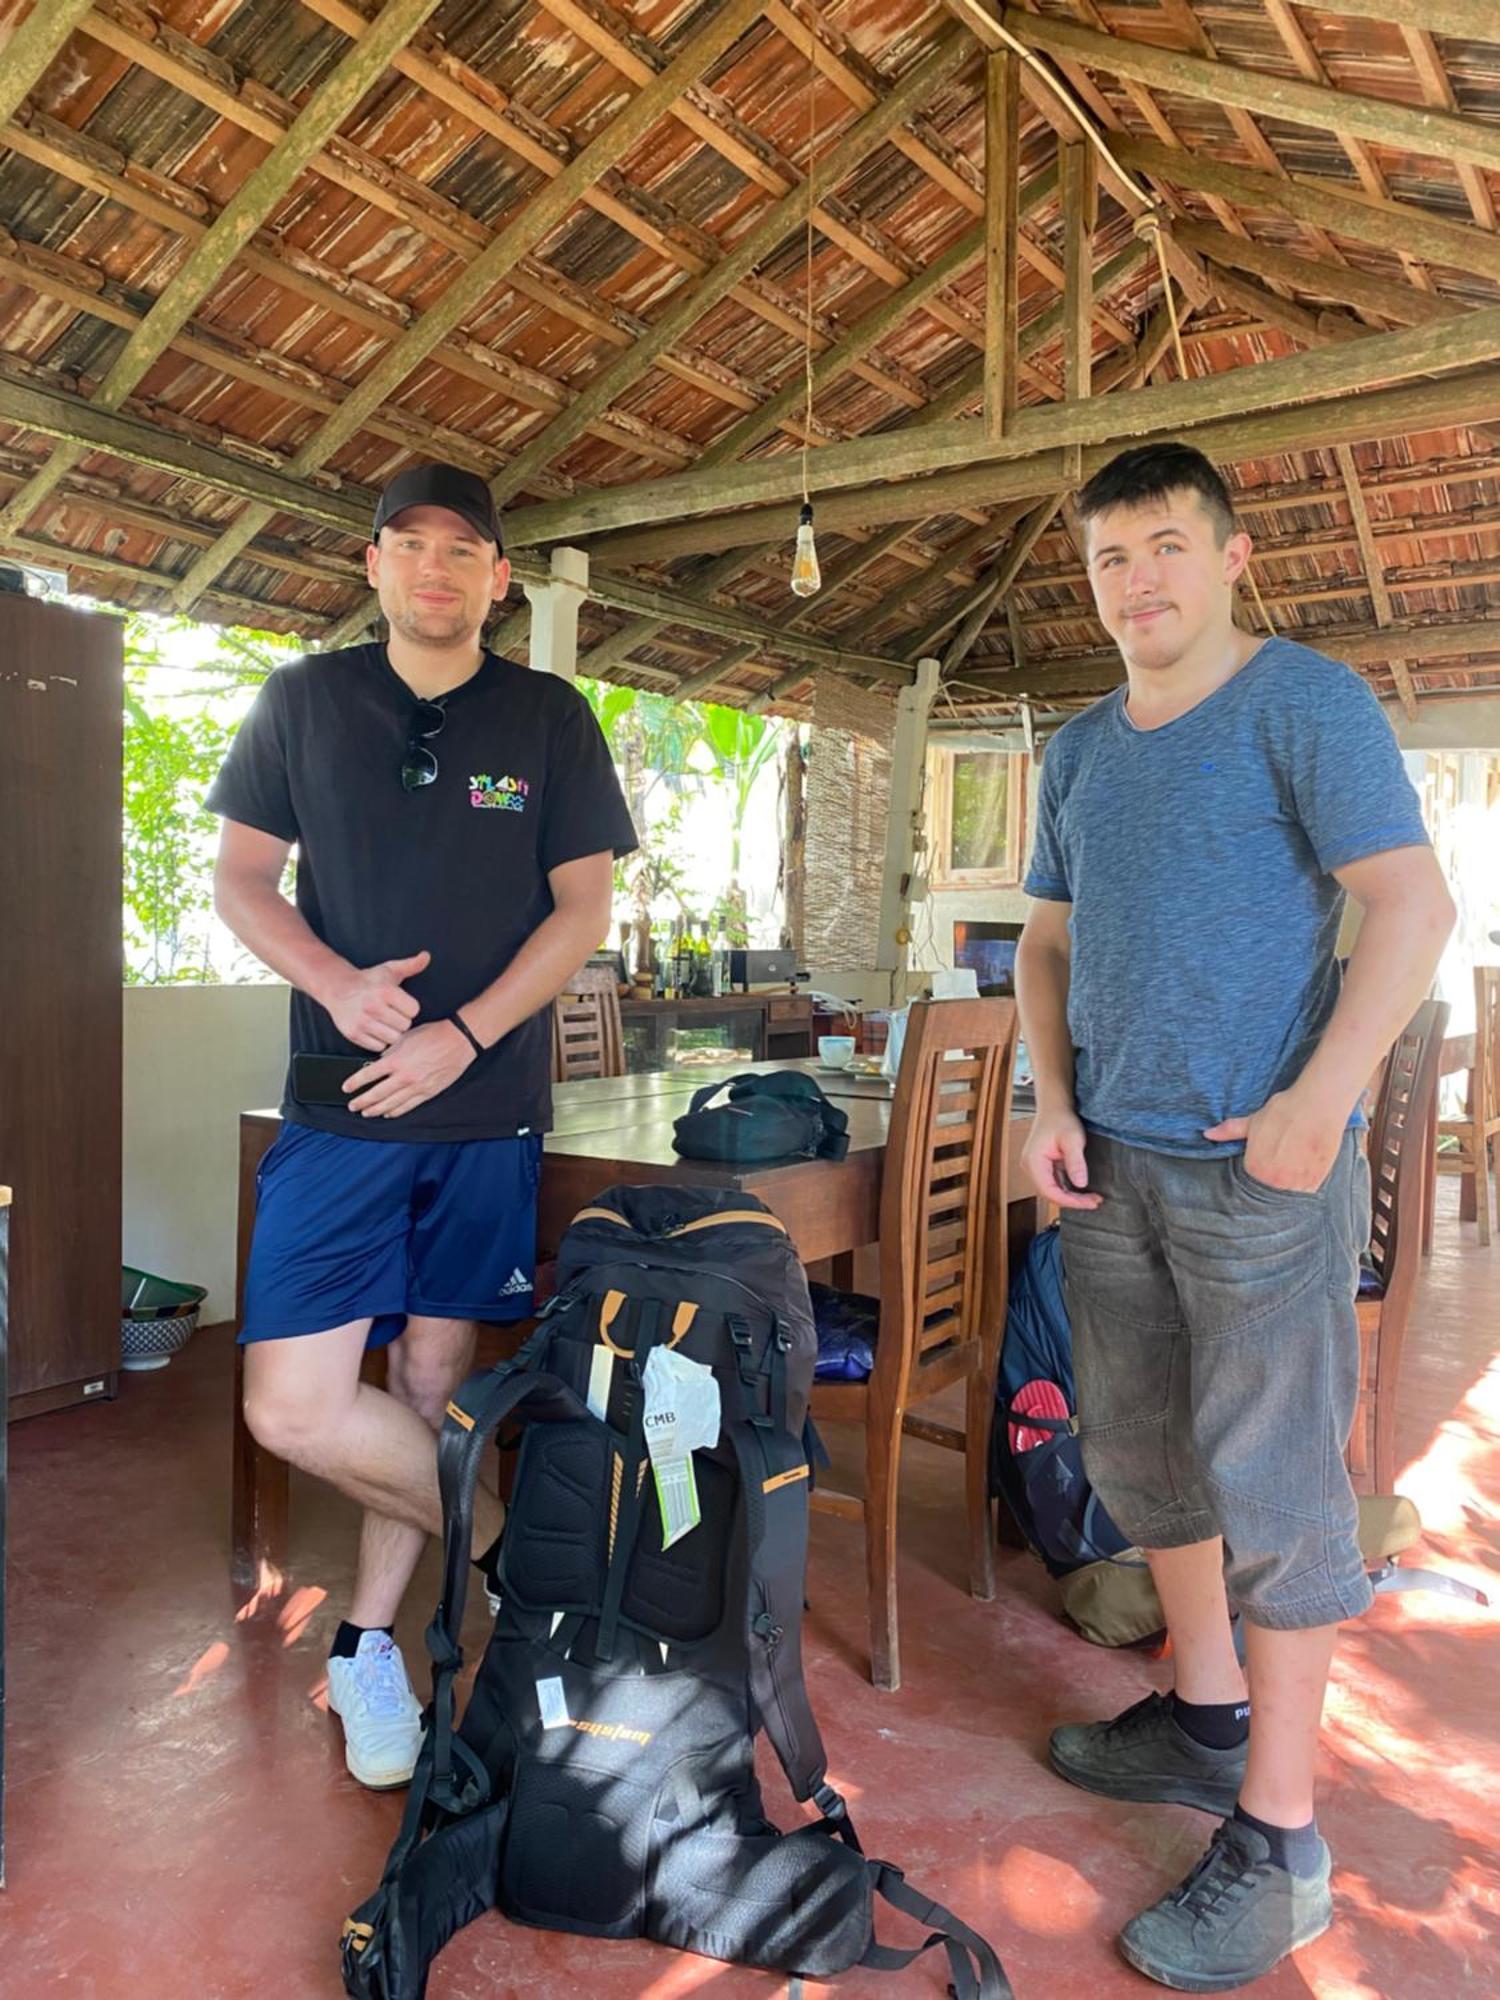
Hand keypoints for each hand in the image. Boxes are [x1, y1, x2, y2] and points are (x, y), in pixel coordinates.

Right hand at [321, 951, 430, 1051]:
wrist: (338, 988)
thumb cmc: (369, 980)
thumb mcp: (390, 969)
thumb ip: (411, 965)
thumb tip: (426, 956)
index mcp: (385, 991)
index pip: (413, 1010)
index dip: (409, 1007)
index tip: (400, 1004)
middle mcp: (372, 1006)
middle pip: (404, 1026)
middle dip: (401, 1020)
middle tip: (391, 1013)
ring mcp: (362, 1021)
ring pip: (393, 1038)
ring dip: (391, 1032)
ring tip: (384, 1022)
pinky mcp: (354, 1034)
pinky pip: (378, 1047)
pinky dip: (379, 1041)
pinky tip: (374, 1029)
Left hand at [345, 1019, 474, 1119]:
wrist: (458, 1041)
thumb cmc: (433, 1035)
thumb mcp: (405, 1038)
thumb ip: (390, 1052)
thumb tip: (378, 1063)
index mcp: (396, 1060)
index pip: (368, 1075)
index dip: (355, 1083)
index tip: (346, 1088)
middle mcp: (404, 1076)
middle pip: (377, 1094)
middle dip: (362, 1101)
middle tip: (352, 1106)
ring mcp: (417, 1087)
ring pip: (391, 1104)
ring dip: (376, 1110)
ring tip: (366, 1112)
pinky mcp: (428, 1092)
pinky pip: (408, 1106)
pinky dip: (395, 1111)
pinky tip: (388, 1114)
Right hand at [1022, 1106, 1101, 1210]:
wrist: (1055, 1107)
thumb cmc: (1061, 1119)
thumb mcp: (1072, 1139)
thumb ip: (1076, 1162)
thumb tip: (1080, 1184)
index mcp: (1033, 1162)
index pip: (1050, 1191)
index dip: (1070, 1201)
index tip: (1089, 1202)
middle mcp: (1031, 1167)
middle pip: (1051, 1194)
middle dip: (1073, 1201)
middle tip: (1095, 1201)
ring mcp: (1036, 1168)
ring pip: (1053, 1190)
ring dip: (1072, 1197)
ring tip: (1092, 1198)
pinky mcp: (1043, 1167)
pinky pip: (1055, 1183)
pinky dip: (1069, 1189)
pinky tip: (1082, 1191)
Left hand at [1204, 1088, 1343, 1193]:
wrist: (1318, 1104)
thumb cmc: (1284, 1110)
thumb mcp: (1253, 1121)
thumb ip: (1230, 1132)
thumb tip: (1207, 1134)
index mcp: (1255, 1168)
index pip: (1250, 1184)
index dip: (1256, 1176)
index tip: (1264, 1168)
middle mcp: (1274, 1180)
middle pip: (1269, 1191)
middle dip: (1271, 1183)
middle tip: (1280, 1166)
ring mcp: (1296, 1183)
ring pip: (1287, 1195)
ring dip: (1288, 1186)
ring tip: (1291, 1169)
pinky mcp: (1316, 1181)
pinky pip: (1306, 1193)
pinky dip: (1304, 1186)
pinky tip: (1303, 1173)